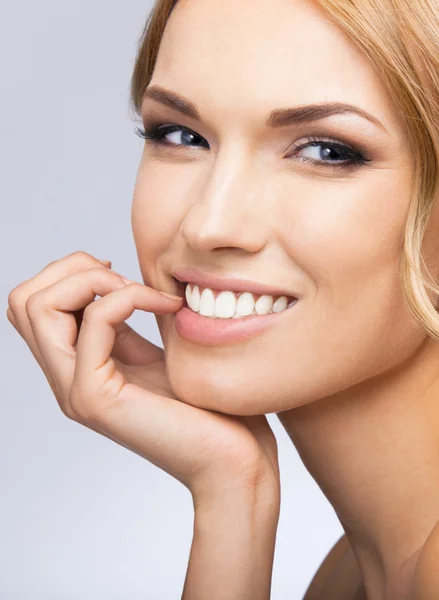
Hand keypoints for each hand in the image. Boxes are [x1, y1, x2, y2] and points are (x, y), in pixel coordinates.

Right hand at [6, 251, 279, 504]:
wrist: (232, 457)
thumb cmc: (205, 408)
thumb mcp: (153, 355)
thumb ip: (123, 328)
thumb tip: (113, 283)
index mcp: (77, 367)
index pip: (34, 305)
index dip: (70, 273)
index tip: (120, 277)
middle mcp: (67, 380)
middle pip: (24, 301)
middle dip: (73, 268)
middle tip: (124, 279)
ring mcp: (76, 391)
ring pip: (40, 308)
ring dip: (93, 280)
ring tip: (142, 293)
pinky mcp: (97, 399)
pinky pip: (94, 322)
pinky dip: (129, 297)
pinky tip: (166, 305)